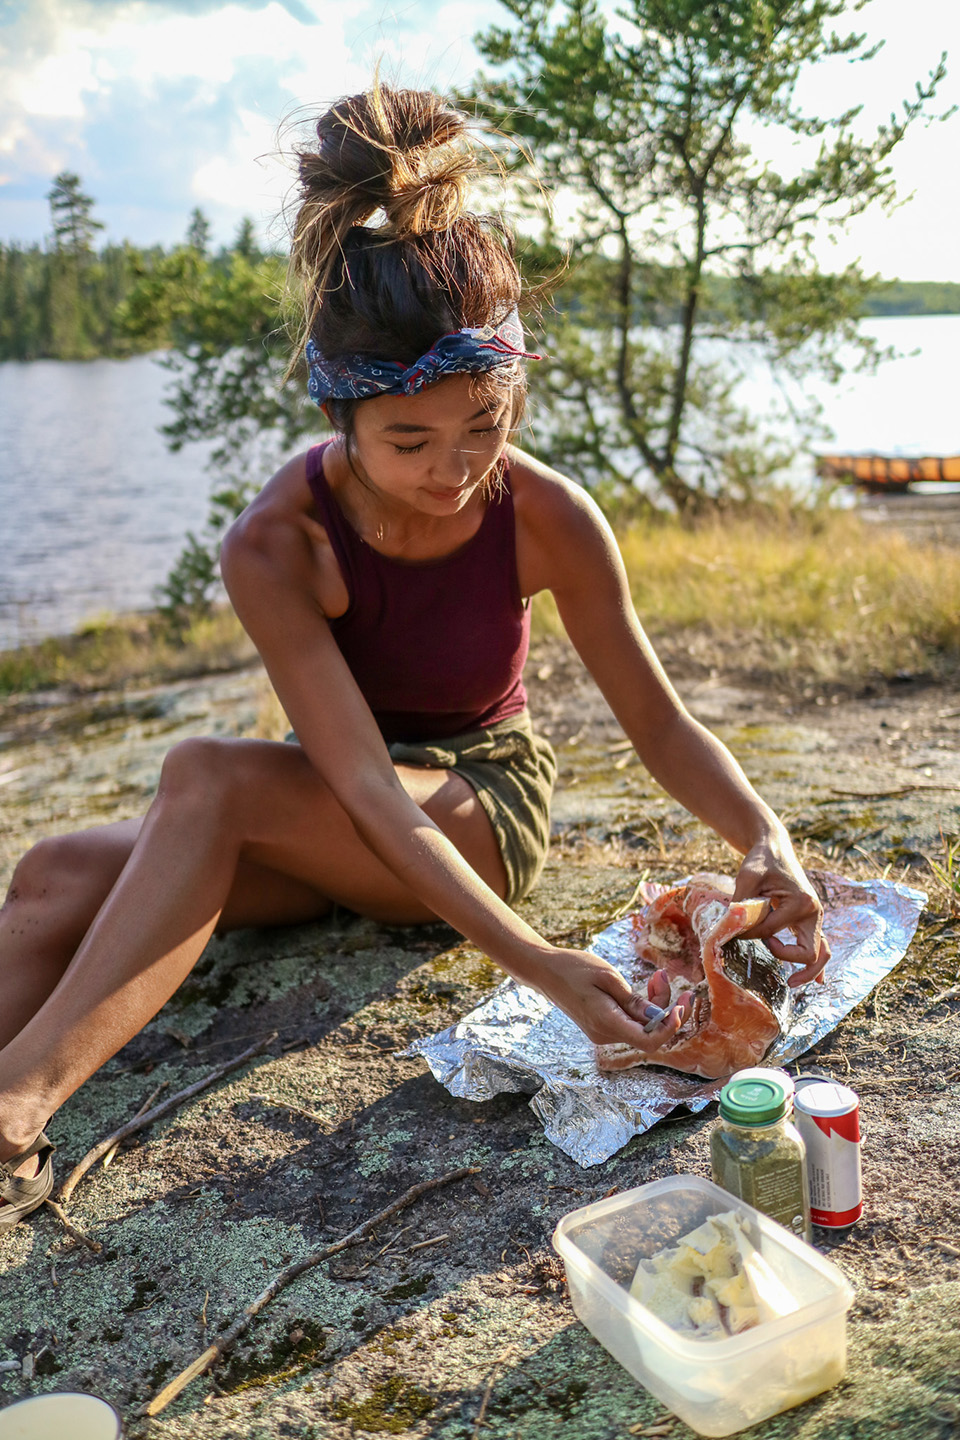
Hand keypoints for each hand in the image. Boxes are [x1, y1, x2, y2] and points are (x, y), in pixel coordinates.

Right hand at [532, 947, 690, 1050]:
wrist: (544, 971)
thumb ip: (634, 1000)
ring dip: (656, 1003)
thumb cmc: (573, 968)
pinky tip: (647, 985)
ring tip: (658, 976)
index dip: (670, 1027)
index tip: (681, 1004)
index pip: (649, 1041)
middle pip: (650, 1033)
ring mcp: (605, 1032)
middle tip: (669, 979)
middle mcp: (607, 1034)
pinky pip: (632, 1021)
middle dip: (667, 1007)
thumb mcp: (607, 976)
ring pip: (643, 1026)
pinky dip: (643, 1006)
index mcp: (607, 1023)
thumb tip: (659, 1018)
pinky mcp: (604, 1025)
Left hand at [733, 836, 829, 985]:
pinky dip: (817, 962)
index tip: (734, 930)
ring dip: (809, 970)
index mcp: (800, 902)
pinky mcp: (808, 919)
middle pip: (812, 952)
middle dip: (792, 963)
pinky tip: (816, 979)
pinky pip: (819, 944)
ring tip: (792, 984)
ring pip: (821, 951)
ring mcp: (814, 916)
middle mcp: (813, 911)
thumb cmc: (761, 861)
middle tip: (777, 971)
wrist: (775, 849)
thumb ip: (741, 905)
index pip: (771, 931)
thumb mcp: (747, 878)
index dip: (750, 934)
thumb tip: (732, 932)